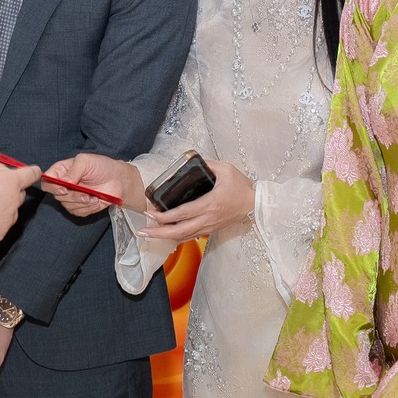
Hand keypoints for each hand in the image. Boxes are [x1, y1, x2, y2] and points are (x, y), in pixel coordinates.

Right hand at [0, 162, 40, 245]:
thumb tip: (5, 174)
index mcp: (10, 181)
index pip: (31, 174)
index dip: (33, 172)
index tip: (35, 173)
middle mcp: (14, 201)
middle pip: (20, 195)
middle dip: (11, 193)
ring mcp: (8, 219)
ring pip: (10, 212)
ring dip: (1, 209)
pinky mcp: (0, 234)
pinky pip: (0, 226)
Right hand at [43, 153, 142, 215]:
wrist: (117, 179)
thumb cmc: (102, 166)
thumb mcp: (86, 161)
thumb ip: (74, 170)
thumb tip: (64, 183)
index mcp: (61, 171)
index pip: (47, 181)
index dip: (52, 187)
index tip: (64, 189)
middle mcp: (63, 185)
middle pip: (58, 196)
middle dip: (73, 196)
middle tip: (86, 193)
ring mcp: (71, 197)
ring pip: (68, 206)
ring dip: (82, 202)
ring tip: (94, 196)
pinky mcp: (80, 207)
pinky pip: (78, 212)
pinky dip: (88, 208)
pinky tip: (96, 200)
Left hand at [139, 160, 254, 240]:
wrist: (255, 203)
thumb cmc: (241, 186)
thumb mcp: (225, 169)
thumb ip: (207, 164)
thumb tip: (191, 159)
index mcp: (209, 204)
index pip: (182, 213)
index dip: (164, 216)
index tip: (149, 212)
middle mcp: (207, 218)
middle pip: (179, 231)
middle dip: (158, 233)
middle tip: (142, 231)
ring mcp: (209, 226)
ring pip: (184, 237)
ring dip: (165, 237)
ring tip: (149, 234)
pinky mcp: (211, 229)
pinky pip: (191, 236)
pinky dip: (177, 237)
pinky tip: (166, 235)